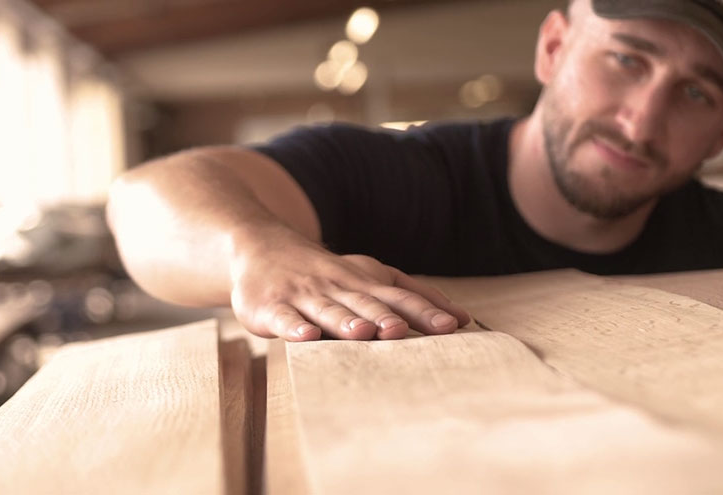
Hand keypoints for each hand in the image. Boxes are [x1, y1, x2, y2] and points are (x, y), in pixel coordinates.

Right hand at [229, 241, 470, 341]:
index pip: (400, 297)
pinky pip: (284, 318)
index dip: (425, 311)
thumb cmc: (327, 272)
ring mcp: (303, 296)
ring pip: (328, 310)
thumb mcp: (370, 275)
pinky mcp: (271, 307)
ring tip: (363, 333)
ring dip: (346, 321)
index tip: (452, 326)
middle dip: (385, 317)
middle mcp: (337, 287)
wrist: (260, 245)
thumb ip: (413, 295)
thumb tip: (463, 317)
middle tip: (403, 330)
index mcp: (364, 282)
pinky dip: (294, 327)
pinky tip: (306, 337)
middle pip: (366, 303)